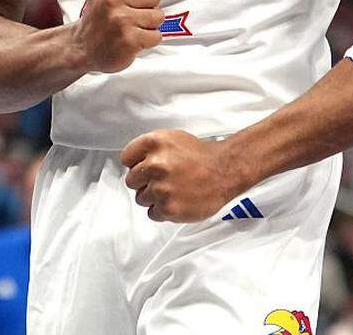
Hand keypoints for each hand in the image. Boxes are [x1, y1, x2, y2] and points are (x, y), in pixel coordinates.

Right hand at [74, 0, 162, 72]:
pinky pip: (156, 35)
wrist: (81, 48)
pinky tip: (132, 40)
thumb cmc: (100, 17)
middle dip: (149, 6)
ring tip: (131, 28)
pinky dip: (148, 40)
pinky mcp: (128, 40)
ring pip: (158, 16)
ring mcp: (119, 19)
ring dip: (149, 24)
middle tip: (131, 15)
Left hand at [121, 129, 239, 222]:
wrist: (225, 170)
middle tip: (163, 179)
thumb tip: (135, 164)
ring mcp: (161, 188)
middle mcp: (155, 164)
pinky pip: (152, 213)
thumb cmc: (201, 155)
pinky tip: (177, 199)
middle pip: (131, 180)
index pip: (126, 158)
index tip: (146, 167)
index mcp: (155, 143)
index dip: (137, 163)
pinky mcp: (168, 208)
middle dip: (145, 181)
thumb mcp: (174, 138)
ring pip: (141, 198)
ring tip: (173, 189)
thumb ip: (150, 150)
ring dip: (154, 197)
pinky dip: (163, 210)